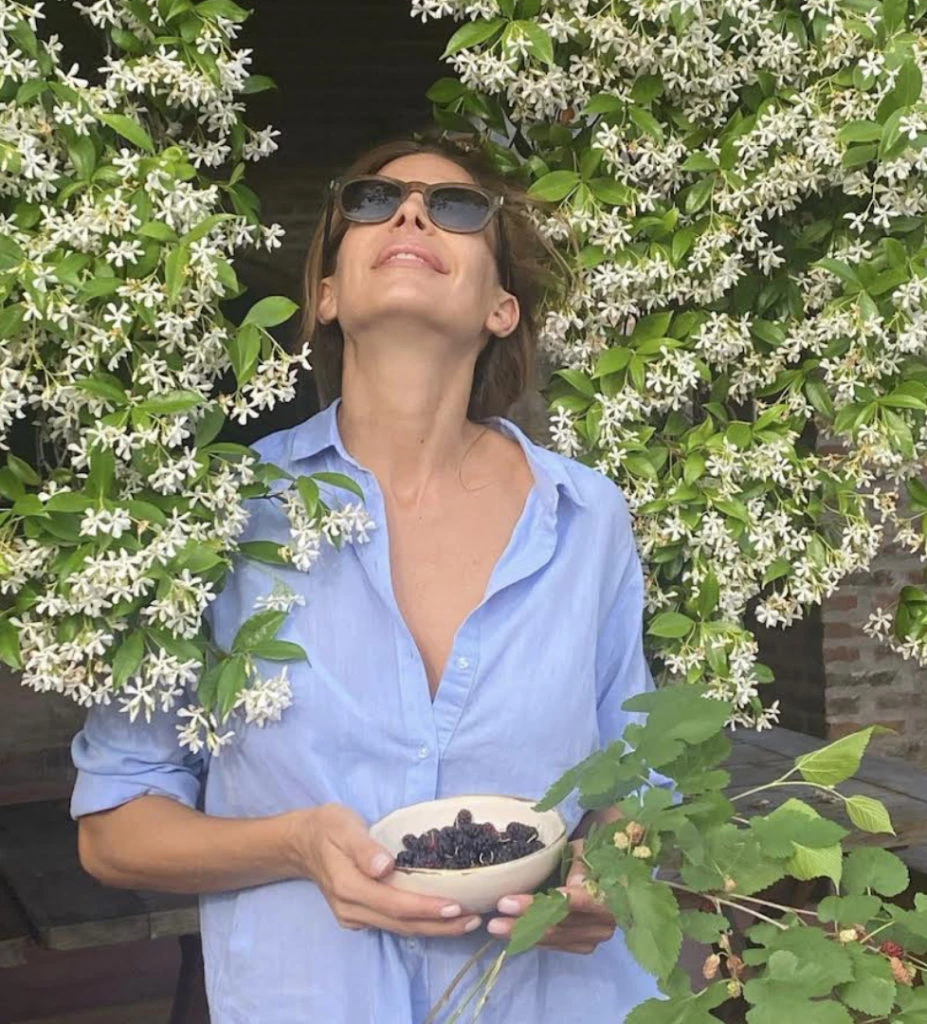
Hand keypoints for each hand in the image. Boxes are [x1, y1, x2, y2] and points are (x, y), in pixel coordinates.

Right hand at [293, 803, 481, 937]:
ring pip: (400, 929)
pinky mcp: (359, 916)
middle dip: (440, 925)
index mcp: (349, 887)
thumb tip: (385, 867)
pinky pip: (394, 924)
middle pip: (402, 924)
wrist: (301, 843)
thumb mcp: (342, 826)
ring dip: (434, 928)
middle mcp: (352, 909)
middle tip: (475, 920)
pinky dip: (420, 923)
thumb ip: (364, 848)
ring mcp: (354, 917)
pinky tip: (441, 917)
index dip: (426, 908)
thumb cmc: (326, 827)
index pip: (394, 904)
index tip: (456, 906)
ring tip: (467, 922)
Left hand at [485, 839, 615, 953]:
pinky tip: (511, 936)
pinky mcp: (583, 945)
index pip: (569, 903)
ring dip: (522, 935)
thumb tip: (573, 885)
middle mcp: (603, 923)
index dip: (538, 905)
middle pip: (558, 925)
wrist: (607, 872)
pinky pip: (555, 946)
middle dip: (523, 923)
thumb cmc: (591, 855)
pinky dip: (533, 940)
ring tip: (495, 928)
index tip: (507, 904)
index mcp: (607, 895)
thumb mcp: (584, 850)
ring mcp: (594, 937)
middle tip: (494, 922)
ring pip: (553, 939)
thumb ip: (579, 866)